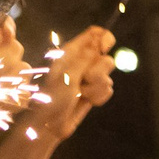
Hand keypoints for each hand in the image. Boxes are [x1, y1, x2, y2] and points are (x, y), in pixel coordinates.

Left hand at [27, 27, 118, 141]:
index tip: (106, 47)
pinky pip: (108, 89)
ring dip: (96, 87)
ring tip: (81, 94)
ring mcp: (88, 78)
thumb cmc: (52, 98)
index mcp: (70, 53)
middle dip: (100, 70)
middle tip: (85, 79)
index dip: (103, 38)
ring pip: (108, 75)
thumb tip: (100, 39)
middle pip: (105, 56)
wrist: (51, 124)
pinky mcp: (94, 91)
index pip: (94, 34)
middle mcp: (81, 63)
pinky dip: (98, 97)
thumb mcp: (68, 75)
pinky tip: (86, 101)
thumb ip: (86, 58)